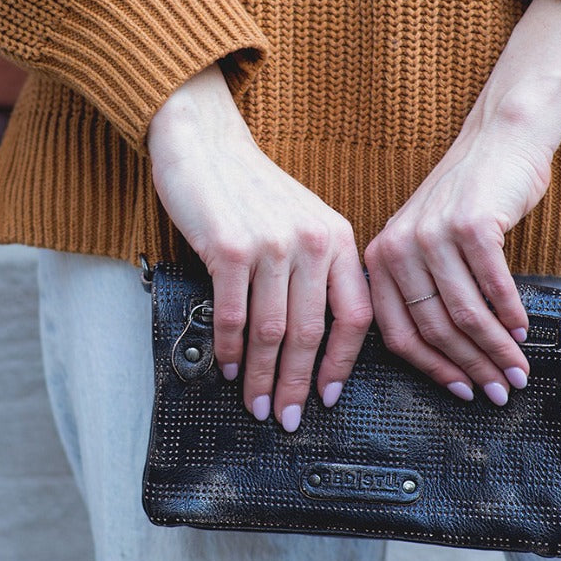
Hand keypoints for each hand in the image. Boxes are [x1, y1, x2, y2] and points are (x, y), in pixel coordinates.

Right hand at [147, 64, 371, 430]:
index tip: (328, 396)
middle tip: (287, 419)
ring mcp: (272, 245)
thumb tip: (315, 340)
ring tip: (257, 406)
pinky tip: (231, 369)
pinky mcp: (230, 248)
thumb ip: (318, 270)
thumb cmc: (252, 188)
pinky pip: (235, 315)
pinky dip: (233, 350)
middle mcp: (314, 242)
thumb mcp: (305, 221)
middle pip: (313, 333)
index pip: (356, 316)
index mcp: (339, 239)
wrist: (204, 141)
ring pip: (274, 332)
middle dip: (299, 385)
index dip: (343, 363)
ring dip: (263, 377)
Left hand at [364, 0, 560, 401]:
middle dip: (472, 367)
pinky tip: (524, 332)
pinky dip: (511, 314)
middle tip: (501, 391)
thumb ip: (425, 291)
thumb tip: (452, 358)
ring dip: (496, 349)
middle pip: (435, 329)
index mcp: (380, 261)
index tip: (463, 393)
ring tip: (518, 371)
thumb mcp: (427, 245)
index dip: (434, 370)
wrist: (498, 142)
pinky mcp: (471, 225)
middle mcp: (398, 249)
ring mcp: (433, 236)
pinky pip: (493, 286)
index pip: (399, 335)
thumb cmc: (467, 201)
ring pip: (465, 314)